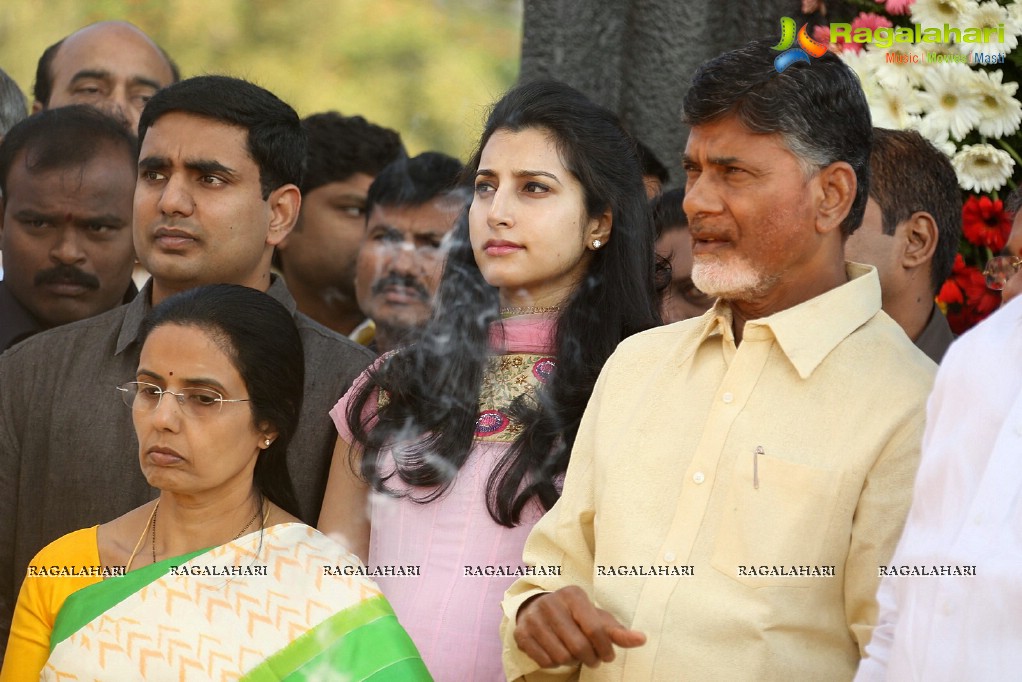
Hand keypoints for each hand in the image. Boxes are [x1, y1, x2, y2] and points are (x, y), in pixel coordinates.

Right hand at [514, 586, 645, 668]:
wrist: (538, 609)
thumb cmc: (575, 616)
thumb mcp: (597, 618)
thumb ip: (618, 631)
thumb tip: (642, 639)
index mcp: (573, 594)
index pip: (595, 629)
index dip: (605, 649)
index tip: (608, 655)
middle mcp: (551, 602)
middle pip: (578, 647)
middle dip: (590, 658)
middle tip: (592, 658)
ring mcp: (533, 617)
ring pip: (561, 656)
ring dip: (572, 661)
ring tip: (573, 653)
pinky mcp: (521, 633)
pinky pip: (544, 661)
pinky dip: (554, 663)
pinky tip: (556, 652)